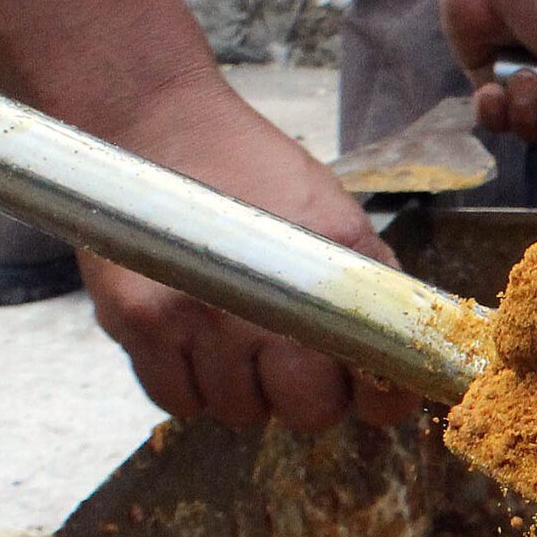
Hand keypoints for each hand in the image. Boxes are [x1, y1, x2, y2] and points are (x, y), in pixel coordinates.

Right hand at [81, 80, 421, 431]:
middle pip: (306, 411)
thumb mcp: (336, 218)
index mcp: (334, 273)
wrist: (159, 124)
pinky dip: (190, 385)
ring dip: (244, 388)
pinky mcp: (138, 321)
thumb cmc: (255, 172)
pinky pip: (176, 400)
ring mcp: (200, 316)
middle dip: (307, 395)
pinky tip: (195, 341)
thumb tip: (398, 357)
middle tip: (292, 359)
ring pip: (239, 412)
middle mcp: (269, 303)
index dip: (379, 400)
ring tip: (236, 336)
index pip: (378, 384)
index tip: (369, 391)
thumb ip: (368, 287)